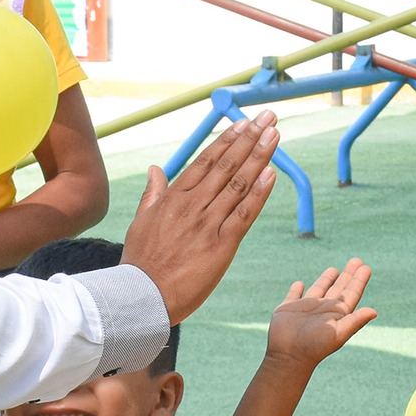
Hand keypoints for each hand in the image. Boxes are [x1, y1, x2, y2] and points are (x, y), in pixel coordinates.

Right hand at [122, 114, 279, 323]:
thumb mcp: (141, 221)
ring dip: (259, 157)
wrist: (140, 298)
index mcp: (173, 198)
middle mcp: (192, 206)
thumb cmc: (140, 263)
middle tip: (268, 117)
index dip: (227, 140)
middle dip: (249, 138)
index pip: (205, 161)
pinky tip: (272, 175)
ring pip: (237, 184)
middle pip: (226, 165)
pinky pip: (243, 216)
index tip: (243, 122)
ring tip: (274, 135)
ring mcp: (206, 225)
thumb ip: (153, 193)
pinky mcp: (219, 247)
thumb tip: (156, 168)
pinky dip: (258, 194)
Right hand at [266, 260, 376, 370]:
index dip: (359, 281)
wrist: (290, 355)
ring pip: (319, 289)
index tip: (366, 267)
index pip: (351, 294)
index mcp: (337, 314)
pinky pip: (293, 295)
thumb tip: (375, 311)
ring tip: (335, 269)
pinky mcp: (288, 308)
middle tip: (357, 260)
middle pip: (339, 288)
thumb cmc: (315, 346)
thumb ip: (355, 321)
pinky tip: (300, 284)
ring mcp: (306, 308)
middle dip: (348, 275)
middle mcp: (323, 310)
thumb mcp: (338, 333)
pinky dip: (296, 289)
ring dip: (327, 279)